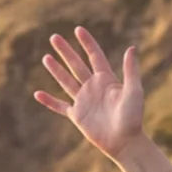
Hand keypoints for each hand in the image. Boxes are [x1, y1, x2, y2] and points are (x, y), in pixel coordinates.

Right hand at [34, 26, 171, 171]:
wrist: (125, 141)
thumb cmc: (133, 117)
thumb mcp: (134, 91)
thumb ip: (130, 70)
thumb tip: (132, 48)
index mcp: (106, 79)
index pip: (94, 56)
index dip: (87, 43)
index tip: (78, 29)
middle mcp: (93, 87)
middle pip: (76, 65)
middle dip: (65, 51)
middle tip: (53, 37)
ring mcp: (84, 101)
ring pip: (66, 81)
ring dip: (56, 70)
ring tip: (46, 57)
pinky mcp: (77, 116)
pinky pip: (60, 106)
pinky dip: (49, 101)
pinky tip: (37, 94)